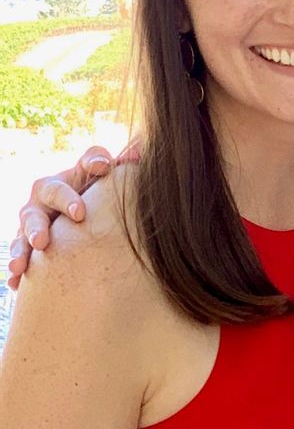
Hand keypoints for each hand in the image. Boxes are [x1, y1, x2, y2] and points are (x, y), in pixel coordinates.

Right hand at [7, 146, 128, 290]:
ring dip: (29, 236)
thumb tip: (143, 148)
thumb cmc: (96, 205)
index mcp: (76, 177)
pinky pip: (19, 253)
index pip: (85, 162)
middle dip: (62, 199)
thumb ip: (124, 172)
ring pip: (28, 222)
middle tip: (74, 217)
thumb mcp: (110, 190)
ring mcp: (34, 217)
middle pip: (49, 190)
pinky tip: (16, 280)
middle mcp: (50, 193)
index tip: (104, 167)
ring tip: (34, 250)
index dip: (94, 161)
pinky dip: (18, 266)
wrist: (73, 226)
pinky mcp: (26, 241)